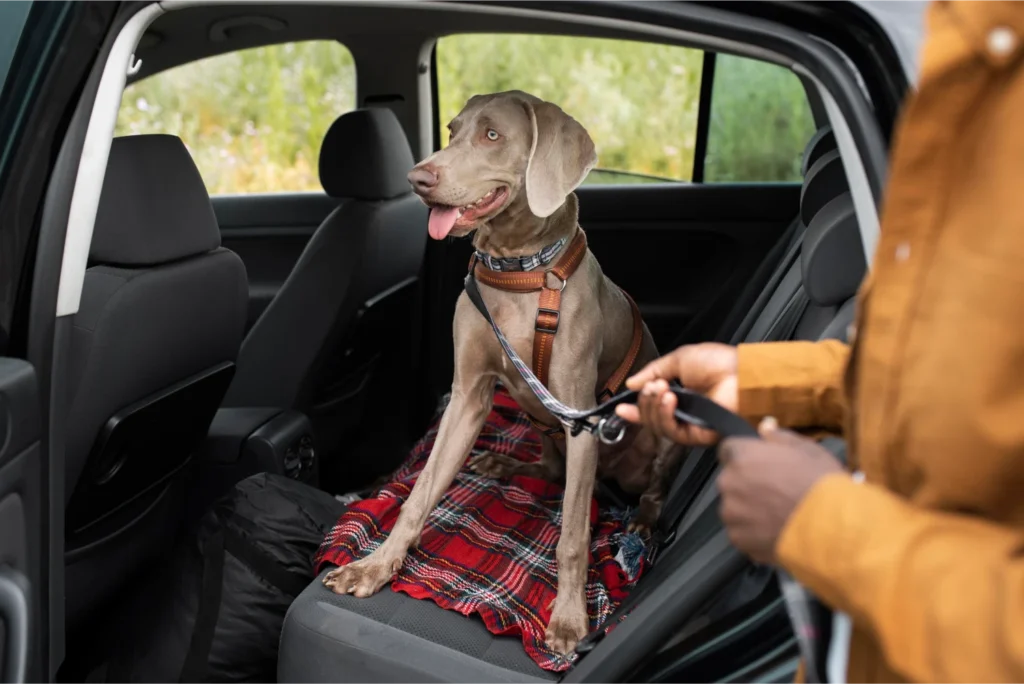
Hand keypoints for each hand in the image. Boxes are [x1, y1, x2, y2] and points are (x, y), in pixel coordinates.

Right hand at [615, 343, 738, 444]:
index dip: (636, 408)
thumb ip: (654, 371)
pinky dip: (665, 416)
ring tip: (661, 389)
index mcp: (681, 393)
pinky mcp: (698, 435)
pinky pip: (672, 432)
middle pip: (651, 417)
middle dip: (645, 401)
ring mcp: (690, 424)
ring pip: (658, 426)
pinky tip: (670, 401)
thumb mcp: (679, 359)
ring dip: (653, 407)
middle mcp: (684, 411)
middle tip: (652, 386)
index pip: (652, 406)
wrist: (743, 374)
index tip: (621, 407)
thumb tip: (631, 383)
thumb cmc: (719, 363)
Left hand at [718, 418, 843, 563]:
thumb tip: (764, 426)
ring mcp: (731, 513)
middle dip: (747, 484)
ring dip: (749, 510)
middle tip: (776, 492)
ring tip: (779, 515)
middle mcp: (729, 483)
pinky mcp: (738, 539)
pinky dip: (754, 533)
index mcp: (742, 456)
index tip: (761, 465)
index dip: (745, 457)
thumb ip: (779, 437)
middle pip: (730, 480)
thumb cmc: (820, 484)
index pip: (728, 449)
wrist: (831, 528)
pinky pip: (741, 532)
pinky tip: (777, 531)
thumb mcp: (808, 450)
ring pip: (734, 508)